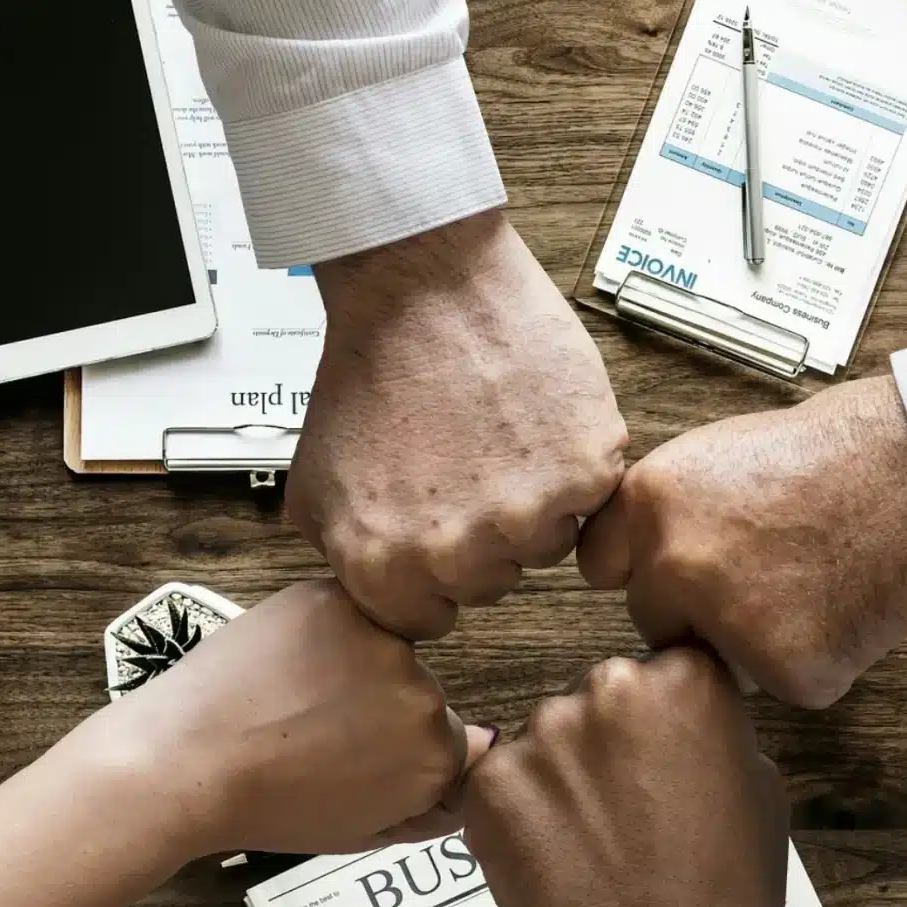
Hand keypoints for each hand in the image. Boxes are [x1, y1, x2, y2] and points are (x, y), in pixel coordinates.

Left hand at [88, 580, 491, 858]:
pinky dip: (323, 630)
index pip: (447, 743)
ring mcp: (382, 641)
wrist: (185, 763)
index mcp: (435, 758)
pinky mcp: (338, 600)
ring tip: (293, 697)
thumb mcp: (359, 830)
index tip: (355, 760)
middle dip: (379, 706)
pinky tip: (284, 664)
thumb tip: (479, 754)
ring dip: (354, 664)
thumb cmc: (265, 807)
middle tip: (316, 732)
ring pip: (386, 649)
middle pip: (420, 692)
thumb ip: (429, 803)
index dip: (396, 753)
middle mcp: (425, 695)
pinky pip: (350, 612)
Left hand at [291, 210, 628, 639]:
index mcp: (385, 568)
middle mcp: (457, 555)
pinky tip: (534, 421)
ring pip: (544, 546)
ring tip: (498, 438)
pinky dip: (572, 465)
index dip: (430, 574)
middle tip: (463, 466)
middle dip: (479, 537)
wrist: (422, 286)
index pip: (427, 620)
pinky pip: (590, 500)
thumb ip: (344, 559)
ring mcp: (526, 517)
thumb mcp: (315, 484)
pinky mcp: (584, 472)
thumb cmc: (369, 371)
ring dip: (532, 504)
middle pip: (489, 585)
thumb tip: (376, 596)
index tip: (433, 528)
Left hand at [454, 648, 786, 906]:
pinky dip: (517, 816)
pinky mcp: (489, 783)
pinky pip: (500, 783)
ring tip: (589, 847)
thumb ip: (714, 733)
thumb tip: (680, 723)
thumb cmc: (726, 894)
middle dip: (608, 745)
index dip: (664, 723)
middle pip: (600, 700)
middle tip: (626, 814)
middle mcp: (608, 687)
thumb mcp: (761, 790)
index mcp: (684, 680)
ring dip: (560, 779)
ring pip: (547, 740)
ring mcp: (541, 734)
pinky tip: (550, 861)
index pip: (665, 672)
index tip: (665, 763)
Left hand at [577, 375, 906, 707]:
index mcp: (649, 504)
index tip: (671, 573)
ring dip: (756, 641)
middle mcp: (675, 565)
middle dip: (699, 612)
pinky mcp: (787, 669)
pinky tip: (845, 606)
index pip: (601, 568)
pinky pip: (786, 683)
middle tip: (769, 574)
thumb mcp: (716, 457)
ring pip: (719, 661)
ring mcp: (728, 623)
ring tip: (813, 581)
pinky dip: (817, 659)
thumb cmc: (833, 455)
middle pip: (657, 622)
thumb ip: (667, 515)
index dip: (643, 571)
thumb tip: (638, 561)